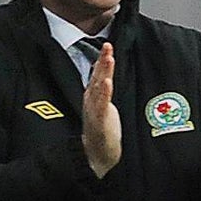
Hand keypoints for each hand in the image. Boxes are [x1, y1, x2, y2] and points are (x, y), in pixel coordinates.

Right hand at [82, 42, 121, 177]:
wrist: (96, 155)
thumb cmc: (101, 131)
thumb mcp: (102, 107)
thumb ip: (103, 92)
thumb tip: (105, 77)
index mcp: (93, 97)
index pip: (97, 75)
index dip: (102, 60)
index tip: (107, 45)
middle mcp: (91, 101)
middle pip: (97, 77)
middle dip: (103, 61)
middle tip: (108, 46)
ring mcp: (94, 111)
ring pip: (98, 88)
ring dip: (103, 72)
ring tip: (108, 58)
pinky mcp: (99, 121)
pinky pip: (101, 105)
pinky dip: (104, 93)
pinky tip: (107, 82)